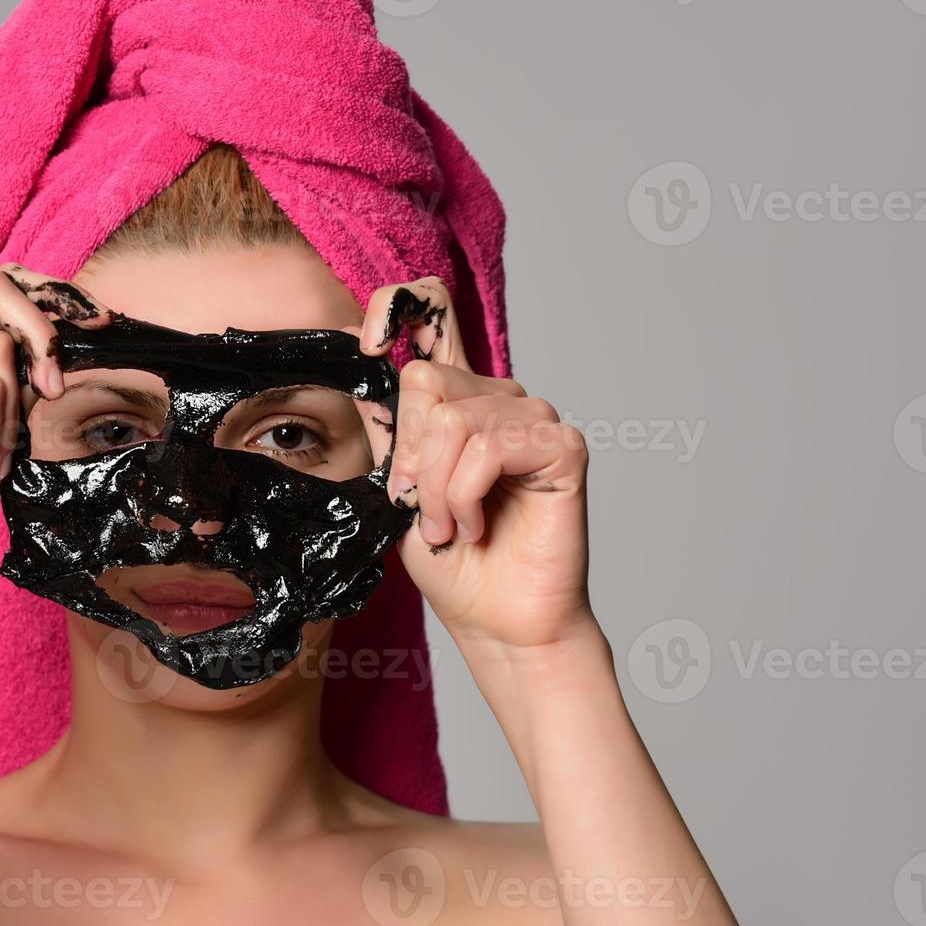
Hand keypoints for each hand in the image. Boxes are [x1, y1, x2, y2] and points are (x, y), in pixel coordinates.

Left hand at [358, 277, 594, 651]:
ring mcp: (533, 418)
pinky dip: (468, 496)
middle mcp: (497, 398)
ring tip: (454, 527)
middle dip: (411, 457)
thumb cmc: (452, 562)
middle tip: (424, 507)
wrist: (494, 619)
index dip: (395, 306)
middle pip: (425, 380)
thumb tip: (363, 375)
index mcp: (456, 399)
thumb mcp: (398, 489)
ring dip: (439, 490)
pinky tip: (481, 526)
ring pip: (452, 419)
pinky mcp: (561, 446)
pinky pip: (488, 448)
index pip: (434, 311)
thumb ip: (390, 432)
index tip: (365, 343)